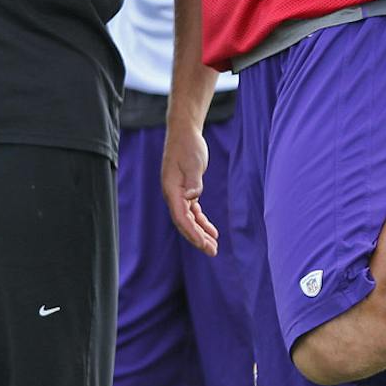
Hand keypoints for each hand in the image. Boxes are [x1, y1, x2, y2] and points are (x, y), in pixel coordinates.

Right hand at [161, 124, 217, 255]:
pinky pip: (192, 211)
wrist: (184, 133)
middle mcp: (172, 195)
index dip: (192, 233)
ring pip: (189, 219)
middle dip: (198, 238)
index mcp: (171, 190)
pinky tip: (211, 230)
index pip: (181, 218)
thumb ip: (193, 181)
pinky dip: (201, 221)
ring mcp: (178, 194)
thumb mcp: (194, 163)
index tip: (204, 245)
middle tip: (213, 252)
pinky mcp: (186, 190)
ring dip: (201, 232)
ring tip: (214, 245)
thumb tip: (191, 198)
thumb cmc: (188, 146)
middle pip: (184, 223)